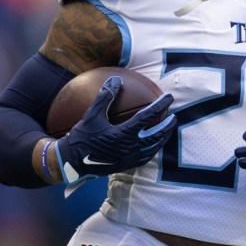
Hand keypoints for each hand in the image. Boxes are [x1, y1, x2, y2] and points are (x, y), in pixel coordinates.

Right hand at [55, 76, 176, 187]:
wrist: (71, 163)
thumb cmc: (81, 138)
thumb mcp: (91, 115)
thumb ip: (105, 97)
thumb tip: (116, 79)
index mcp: (123, 135)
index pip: (148, 117)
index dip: (160, 106)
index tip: (169, 98)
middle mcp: (130, 148)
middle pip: (156, 136)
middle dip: (168, 125)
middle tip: (174, 116)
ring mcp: (129, 159)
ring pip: (153, 148)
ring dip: (163, 138)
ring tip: (168, 130)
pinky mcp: (126, 166)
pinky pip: (145, 157)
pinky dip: (153, 150)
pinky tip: (153, 145)